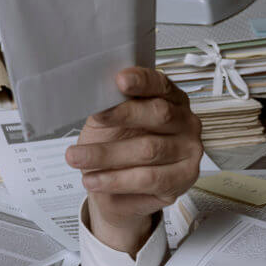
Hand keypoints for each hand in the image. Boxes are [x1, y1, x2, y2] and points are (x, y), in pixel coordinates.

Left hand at [65, 67, 202, 255]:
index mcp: (170, 98)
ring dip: (106, 154)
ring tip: (75, 157)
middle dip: (122, 115)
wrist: (114, 186)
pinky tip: (93, 180)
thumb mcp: (105, 122)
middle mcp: (185, 121)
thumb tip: (94, 96)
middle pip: (159, 113)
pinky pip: (148, 179)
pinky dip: (115, 180)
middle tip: (95, 119)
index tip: (120, 79)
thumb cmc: (114, 145)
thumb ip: (107, 106)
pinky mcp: (183, 178)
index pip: (160, 84)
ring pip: (148, 150)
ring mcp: (189, 150)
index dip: (142, 81)